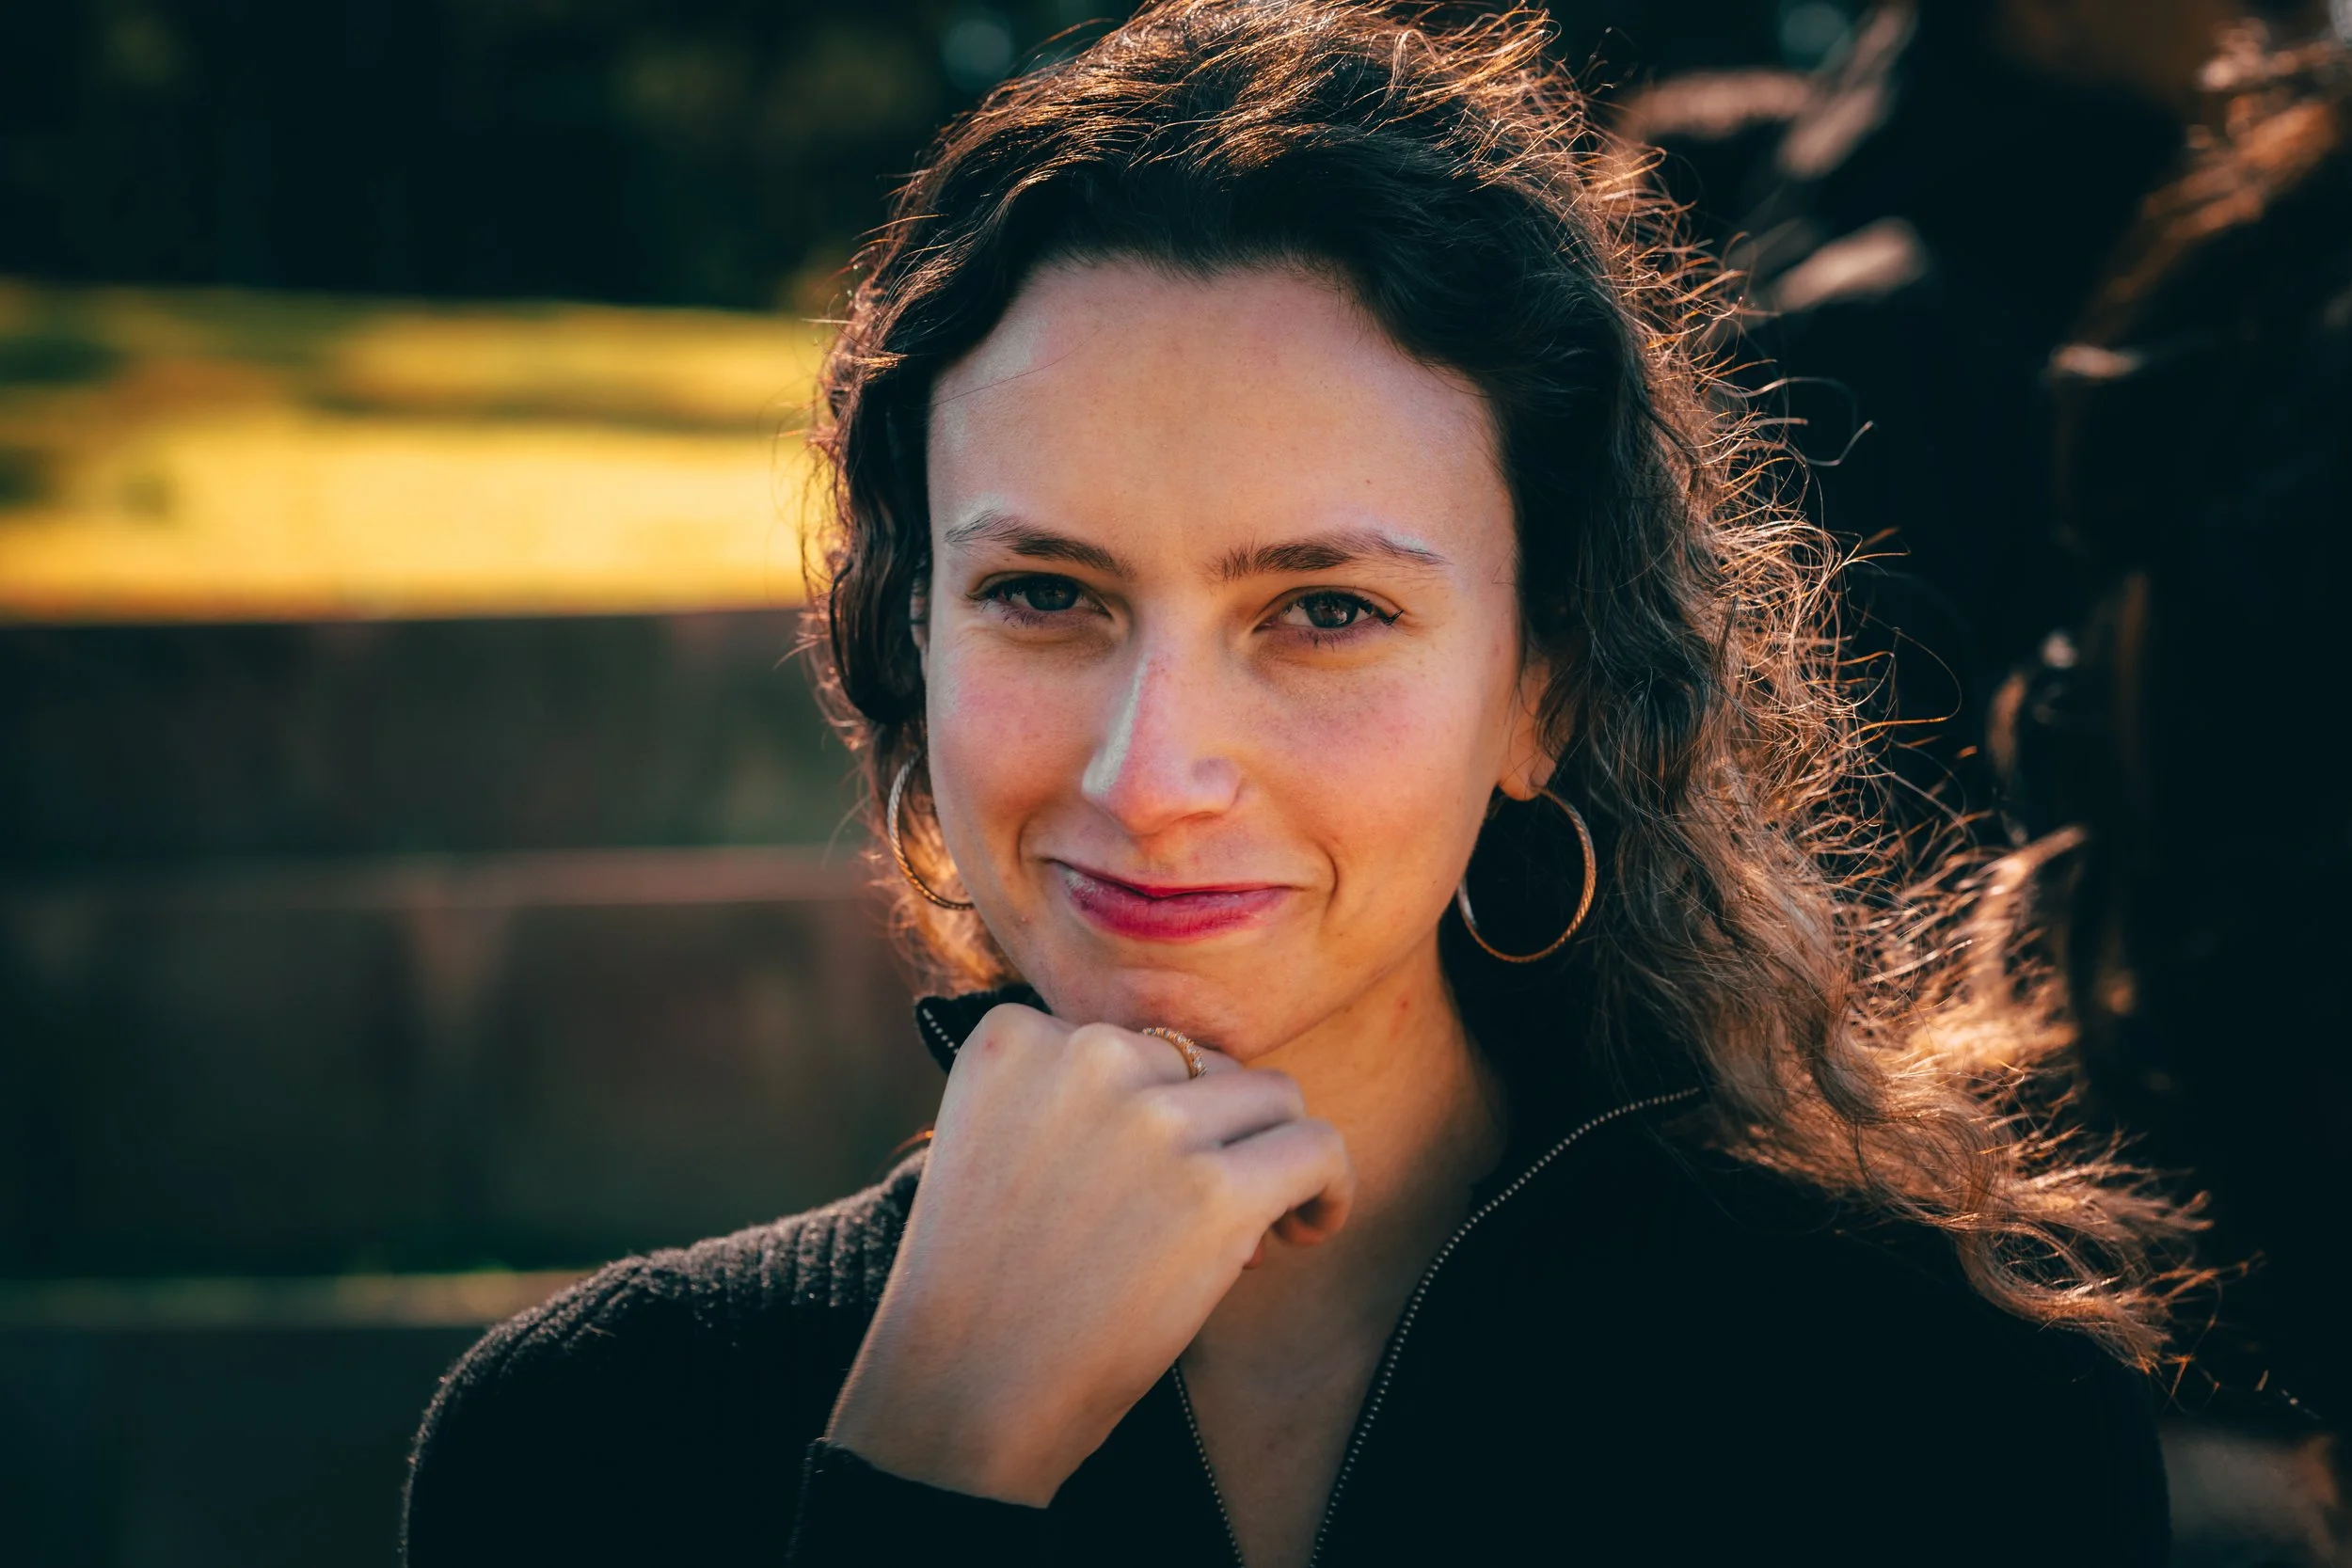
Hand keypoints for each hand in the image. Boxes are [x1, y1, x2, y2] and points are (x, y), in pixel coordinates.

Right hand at [824, 1003, 1353, 1504]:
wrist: (963, 1392)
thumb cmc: (983, 1285)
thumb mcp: (993, 1143)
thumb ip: (1074, 1097)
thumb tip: (1219, 1108)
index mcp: (1016, 1037)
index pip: (1131, 1043)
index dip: (1153, 1112)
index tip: (1144, 1179)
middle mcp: (1085, 1056)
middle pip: (1208, 1063)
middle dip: (1217, 1133)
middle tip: (1197, 1214)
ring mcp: (1153, 1120)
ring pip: (1274, 1098)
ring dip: (1272, 1157)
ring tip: (1261, 1223)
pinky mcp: (1216, 1189)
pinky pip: (1318, 1148)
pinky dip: (1328, 1187)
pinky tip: (1306, 1229)